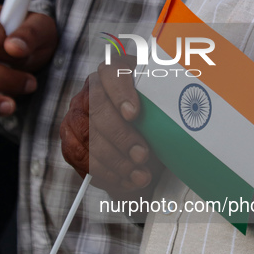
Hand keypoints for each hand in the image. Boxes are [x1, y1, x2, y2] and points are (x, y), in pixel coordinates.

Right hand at [60, 55, 163, 198]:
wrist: (141, 151)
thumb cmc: (154, 124)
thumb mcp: (163, 110)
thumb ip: (166, 105)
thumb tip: (183, 109)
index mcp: (116, 72)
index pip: (112, 72)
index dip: (121, 92)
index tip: (134, 114)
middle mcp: (91, 90)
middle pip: (98, 109)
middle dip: (121, 137)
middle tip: (142, 155)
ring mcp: (76, 114)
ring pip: (87, 137)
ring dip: (115, 161)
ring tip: (140, 176)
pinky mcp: (70, 139)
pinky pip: (80, 157)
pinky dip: (106, 174)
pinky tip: (126, 181)